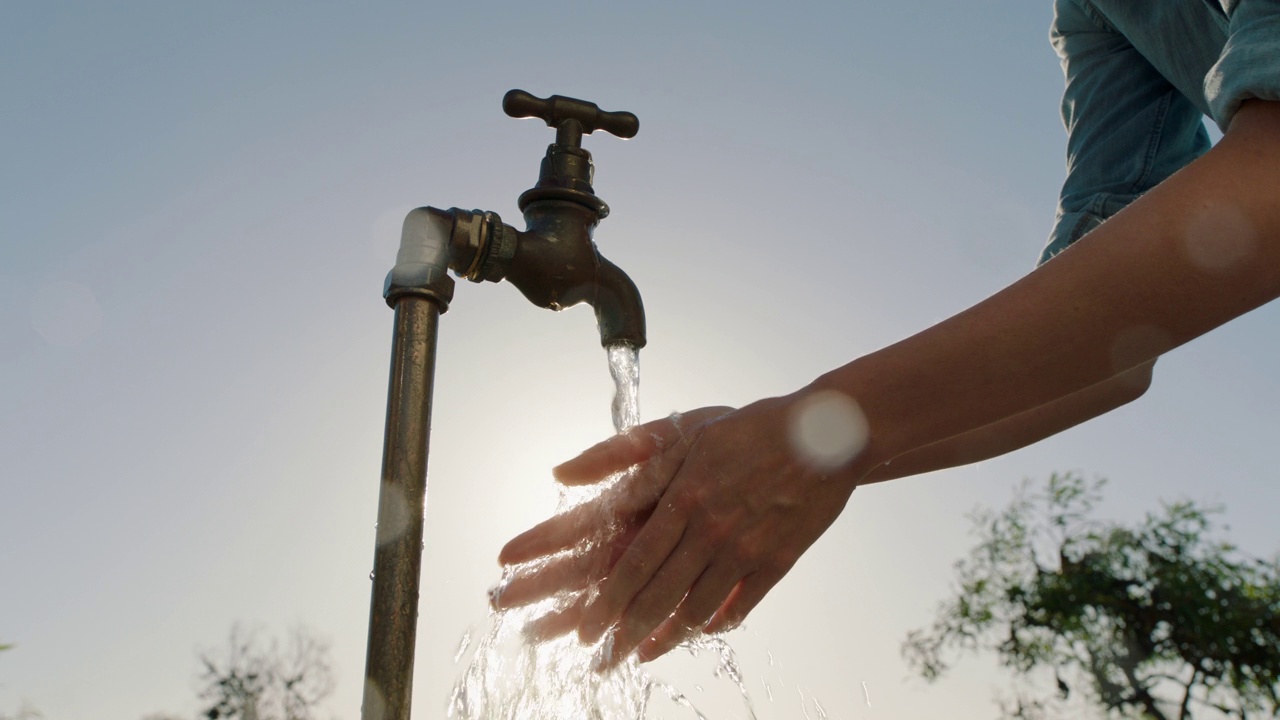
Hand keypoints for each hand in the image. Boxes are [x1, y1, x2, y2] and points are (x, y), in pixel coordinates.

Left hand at [496, 393, 862, 668]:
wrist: (825, 434)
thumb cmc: (751, 430)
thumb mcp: (684, 434)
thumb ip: (622, 458)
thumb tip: (561, 474)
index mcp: (683, 498)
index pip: (633, 563)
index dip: (606, 602)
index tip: (585, 629)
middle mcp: (710, 531)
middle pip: (658, 595)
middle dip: (624, 631)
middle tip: (603, 657)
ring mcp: (745, 550)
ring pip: (697, 610)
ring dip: (666, 638)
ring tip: (642, 655)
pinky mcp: (778, 562)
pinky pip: (741, 606)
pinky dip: (716, 624)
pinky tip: (699, 632)